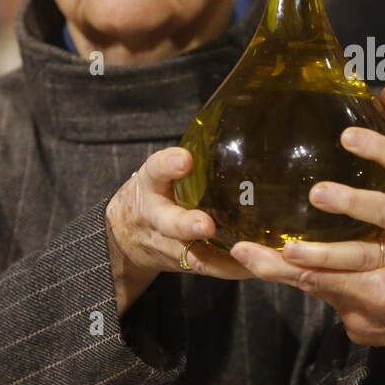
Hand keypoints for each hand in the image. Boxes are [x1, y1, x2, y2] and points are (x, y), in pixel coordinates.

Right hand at [104, 147, 250, 315]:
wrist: (128, 232)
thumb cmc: (160, 189)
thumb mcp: (163, 169)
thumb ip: (194, 153)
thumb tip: (240, 116)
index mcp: (152, 184)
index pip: (155, 170)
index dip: (168, 166)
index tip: (184, 160)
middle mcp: (157, 216)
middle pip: (168, 222)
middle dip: (186, 225)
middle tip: (205, 225)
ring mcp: (170, 244)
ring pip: (191, 254)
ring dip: (216, 256)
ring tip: (243, 252)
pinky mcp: (185, 263)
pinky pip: (209, 268)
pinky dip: (232, 268)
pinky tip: (256, 264)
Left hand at [230, 85, 384, 370]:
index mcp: (384, 289)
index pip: (325, 274)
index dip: (294, 259)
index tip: (263, 246)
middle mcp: (365, 310)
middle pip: (309, 285)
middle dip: (272, 267)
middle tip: (239, 250)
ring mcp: (361, 322)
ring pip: (318, 290)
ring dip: (288, 272)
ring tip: (249, 255)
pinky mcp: (363, 327)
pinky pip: (334, 297)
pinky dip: (318, 279)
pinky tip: (300, 260)